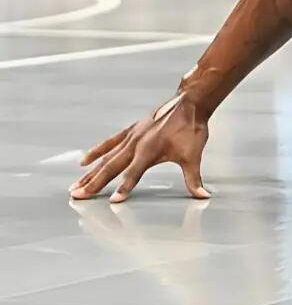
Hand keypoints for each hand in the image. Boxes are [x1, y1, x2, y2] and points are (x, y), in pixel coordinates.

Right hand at [70, 93, 209, 202]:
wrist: (189, 103)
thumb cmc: (191, 128)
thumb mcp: (193, 155)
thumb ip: (194, 178)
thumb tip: (202, 195)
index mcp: (150, 150)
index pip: (134, 173)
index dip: (124, 188)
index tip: (112, 201)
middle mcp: (136, 143)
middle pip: (111, 167)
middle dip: (94, 183)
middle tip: (78, 196)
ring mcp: (131, 136)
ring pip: (106, 157)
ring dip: (90, 173)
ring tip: (75, 186)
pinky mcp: (131, 130)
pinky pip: (110, 143)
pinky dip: (97, 151)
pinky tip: (84, 161)